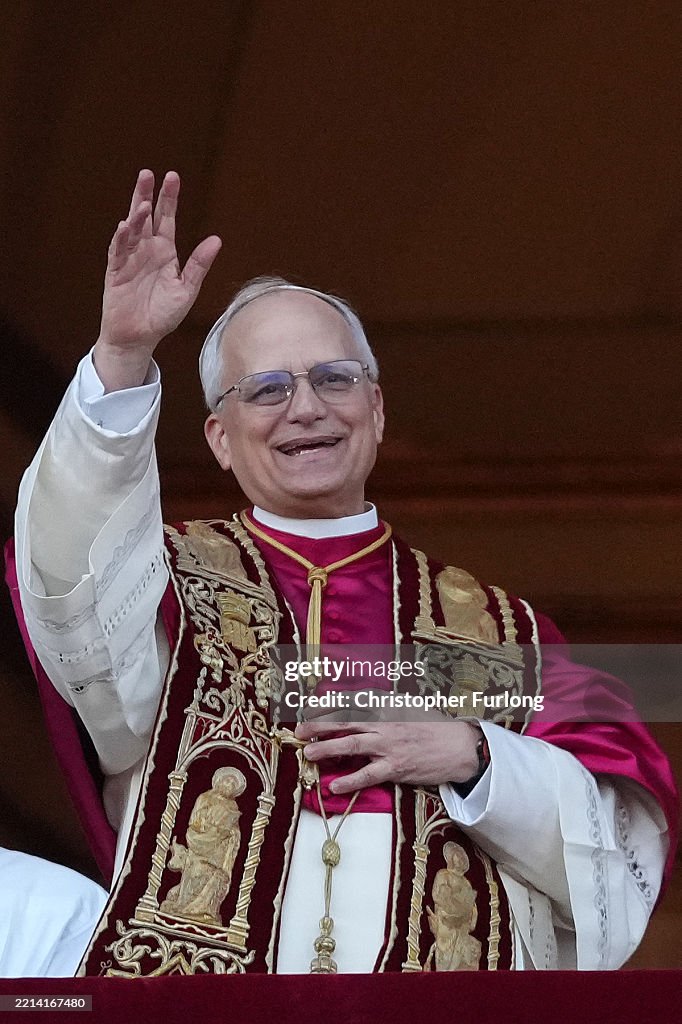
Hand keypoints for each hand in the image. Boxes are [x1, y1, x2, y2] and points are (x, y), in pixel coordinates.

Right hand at [94, 169, 221, 389]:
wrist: (140, 337)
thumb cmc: (162, 315)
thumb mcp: (187, 289)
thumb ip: (199, 265)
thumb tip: (216, 239)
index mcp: (164, 252)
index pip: (166, 219)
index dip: (168, 199)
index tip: (172, 177)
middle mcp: (146, 251)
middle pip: (145, 217)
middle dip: (146, 195)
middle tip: (148, 174)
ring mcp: (129, 260)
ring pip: (131, 231)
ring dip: (135, 216)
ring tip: (142, 202)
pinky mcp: (116, 272)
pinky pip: (118, 252)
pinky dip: (121, 239)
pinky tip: (125, 226)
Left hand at [294, 698, 481, 793]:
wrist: (459, 746)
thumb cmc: (433, 726)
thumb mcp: (408, 708)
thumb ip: (384, 706)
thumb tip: (360, 703)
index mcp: (386, 708)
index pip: (351, 704)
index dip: (327, 706)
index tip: (308, 708)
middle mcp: (385, 724)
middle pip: (345, 722)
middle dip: (319, 725)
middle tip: (299, 730)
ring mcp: (389, 747)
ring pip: (352, 746)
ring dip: (328, 749)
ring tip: (308, 752)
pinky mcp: (396, 768)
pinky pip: (368, 775)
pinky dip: (350, 780)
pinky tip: (334, 785)